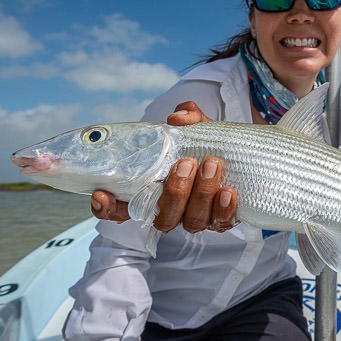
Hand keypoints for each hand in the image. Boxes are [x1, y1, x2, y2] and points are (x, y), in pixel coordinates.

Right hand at [90, 101, 239, 232]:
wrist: (239, 154)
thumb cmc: (207, 145)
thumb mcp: (197, 128)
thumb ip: (188, 118)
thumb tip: (177, 117)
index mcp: (153, 191)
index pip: (121, 209)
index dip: (107, 208)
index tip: (101, 194)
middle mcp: (172, 210)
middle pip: (164, 218)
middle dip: (174, 193)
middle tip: (185, 164)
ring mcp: (196, 217)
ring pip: (193, 221)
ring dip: (201, 193)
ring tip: (211, 164)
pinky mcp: (221, 219)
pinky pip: (221, 223)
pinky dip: (224, 209)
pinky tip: (228, 191)